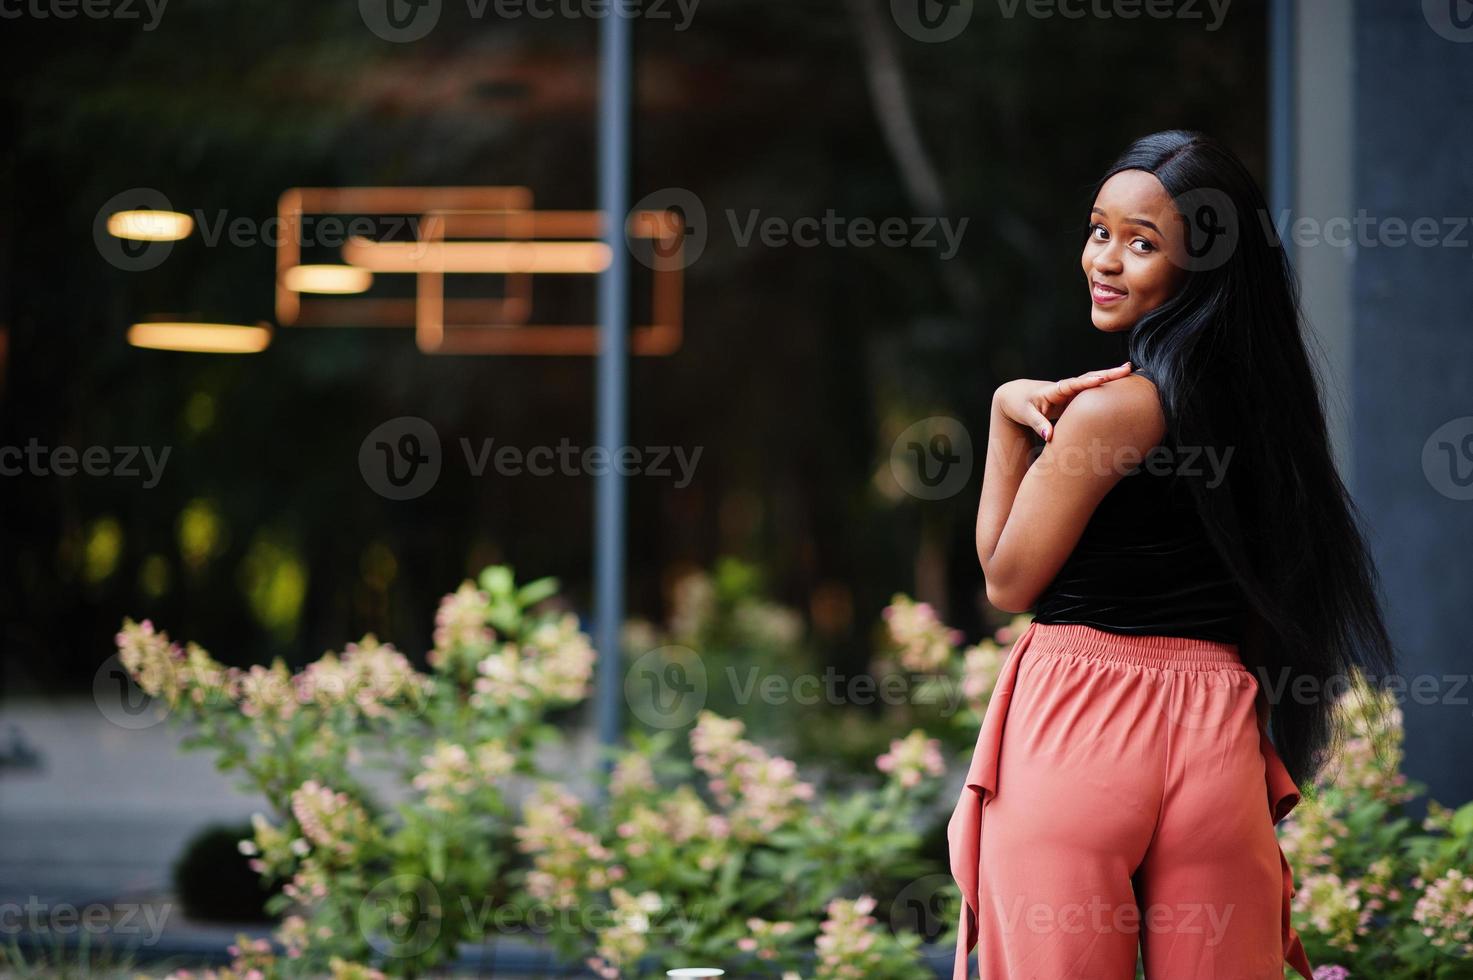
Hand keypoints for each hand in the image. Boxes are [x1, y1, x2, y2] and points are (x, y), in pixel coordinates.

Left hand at [994, 361, 1132, 441]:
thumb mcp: (1026, 414)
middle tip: (1127, 369)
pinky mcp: (1074, 396)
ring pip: (1092, 382)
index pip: (1072, 385)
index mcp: (1053, 390)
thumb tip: (1049, 436)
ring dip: (1110, 376)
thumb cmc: (1020, 405)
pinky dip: (1106, 385)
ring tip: (1130, 371)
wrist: (1016, 396)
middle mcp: (1064, 387)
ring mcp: (1071, 390)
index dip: (1086, 382)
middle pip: (1088, 379)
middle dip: (1107, 374)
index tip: (1101, 380)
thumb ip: (1038, 424)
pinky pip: (1092, 390)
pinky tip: (1122, 384)